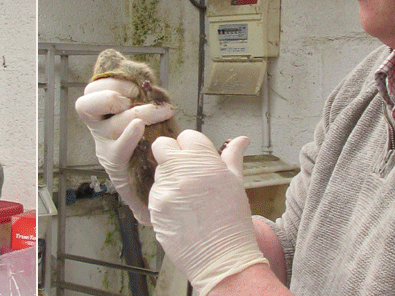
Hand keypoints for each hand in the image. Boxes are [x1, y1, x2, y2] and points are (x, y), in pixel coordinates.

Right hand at [74, 77, 174, 224]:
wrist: (154, 179)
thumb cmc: (150, 140)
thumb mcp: (143, 114)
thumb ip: (140, 97)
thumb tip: (146, 78)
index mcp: (102, 112)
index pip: (91, 91)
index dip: (109, 83)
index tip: (133, 86)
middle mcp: (98, 128)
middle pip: (85, 107)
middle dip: (109, 97)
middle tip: (131, 99)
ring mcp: (104, 147)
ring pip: (112, 126)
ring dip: (139, 113)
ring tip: (161, 112)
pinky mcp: (116, 165)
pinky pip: (118, 150)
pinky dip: (129, 137)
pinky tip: (141, 128)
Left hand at [150, 131, 266, 295]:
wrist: (222, 259)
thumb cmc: (232, 221)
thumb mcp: (235, 184)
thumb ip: (232, 157)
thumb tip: (241, 139)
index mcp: (204, 162)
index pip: (187, 136)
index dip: (191, 147)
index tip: (197, 160)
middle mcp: (181, 172)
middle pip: (162, 146)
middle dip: (170, 154)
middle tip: (184, 171)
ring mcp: (165, 190)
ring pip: (159, 172)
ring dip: (169, 180)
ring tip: (189, 201)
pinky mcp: (154, 207)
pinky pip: (155, 194)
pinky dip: (165, 200)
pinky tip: (181, 214)